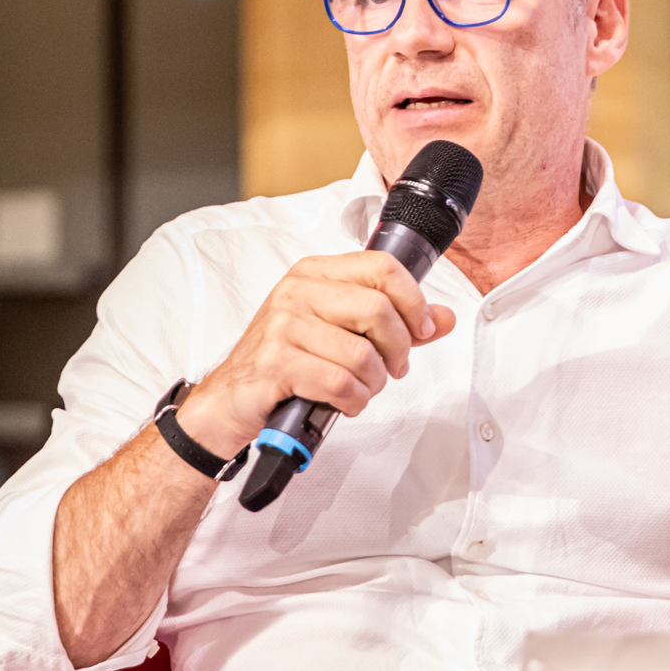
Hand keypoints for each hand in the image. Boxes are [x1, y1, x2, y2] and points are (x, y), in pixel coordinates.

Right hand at [175, 252, 456, 454]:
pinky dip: (352, 401)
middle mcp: (296, 292)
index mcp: (314, 275)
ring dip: (373, 383)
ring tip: (360, 390)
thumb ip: (394, 324)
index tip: (422, 330)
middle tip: (392, 369)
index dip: (414, 302)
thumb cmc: (284, 365)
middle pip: (378, 310)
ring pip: (362, 354)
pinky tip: (343, 403)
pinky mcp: (274, 364)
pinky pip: (339, 383)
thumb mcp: (339, 334)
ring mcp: (282, 326)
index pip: (382, 268)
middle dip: (397, 349)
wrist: (226, 402)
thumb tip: (443, 318)